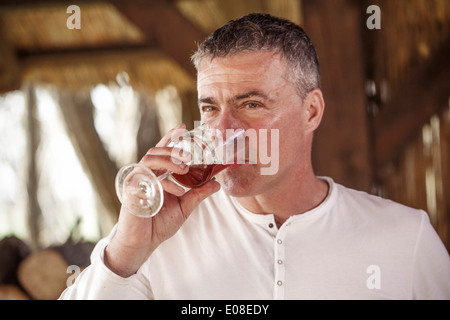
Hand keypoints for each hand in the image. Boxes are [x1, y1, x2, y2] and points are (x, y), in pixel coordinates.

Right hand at [104, 124, 220, 276]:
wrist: (142, 243)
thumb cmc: (159, 223)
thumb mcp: (184, 207)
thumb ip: (198, 194)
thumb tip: (217, 183)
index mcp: (157, 175)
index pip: (162, 151)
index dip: (171, 137)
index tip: (183, 127)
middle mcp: (146, 174)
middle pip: (155, 151)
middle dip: (173, 149)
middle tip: (189, 155)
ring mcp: (137, 181)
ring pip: (149, 159)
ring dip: (169, 161)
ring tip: (184, 169)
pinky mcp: (131, 191)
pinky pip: (148, 179)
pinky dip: (165, 183)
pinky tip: (178, 191)